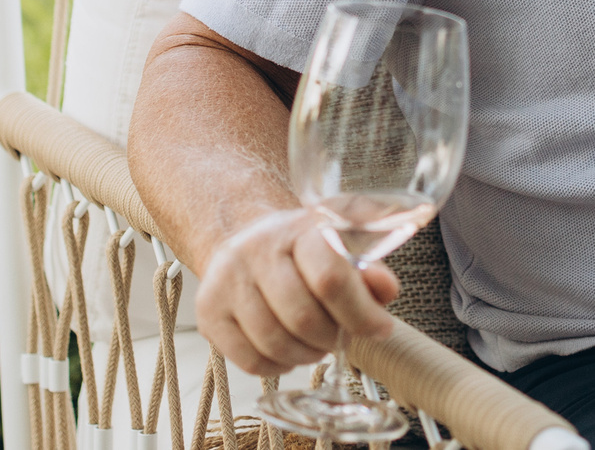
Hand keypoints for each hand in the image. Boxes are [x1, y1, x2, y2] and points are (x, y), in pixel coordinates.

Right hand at [195, 205, 399, 377]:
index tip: (379, 328)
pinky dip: (278, 367)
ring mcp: (227, 280)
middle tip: (340, 338)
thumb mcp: (343, 243)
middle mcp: (257, 249)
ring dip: (306, 355)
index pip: (331, 276)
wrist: (246, 239)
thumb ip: (370, 267)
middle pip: (302, 316)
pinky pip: (249, 361)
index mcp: (299, 226)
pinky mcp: (208, 311)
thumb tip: (386, 291)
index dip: (361, 312)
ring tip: (317, 345)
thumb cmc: (304, 249)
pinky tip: (289, 352)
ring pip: (274, 343)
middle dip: (332, 338)